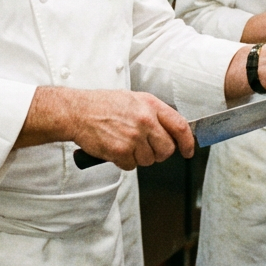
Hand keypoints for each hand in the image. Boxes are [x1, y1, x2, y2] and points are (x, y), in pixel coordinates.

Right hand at [66, 89, 193, 170]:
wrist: (77, 112)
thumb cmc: (102, 105)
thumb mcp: (133, 99)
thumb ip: (152, 113)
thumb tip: (168, 130)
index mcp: (150, 105)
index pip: (180, 126)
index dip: (187, 142)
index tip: (188, 150)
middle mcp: (145, 120)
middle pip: (167, 149)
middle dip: (159, 153)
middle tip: (146, 148)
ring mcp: (134, 136)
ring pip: (149, 160)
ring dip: (138, 157)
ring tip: (124, 143)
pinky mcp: (121, 151)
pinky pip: (131, 166)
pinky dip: (123, 162)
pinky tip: (115, 148)